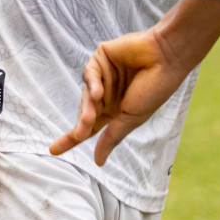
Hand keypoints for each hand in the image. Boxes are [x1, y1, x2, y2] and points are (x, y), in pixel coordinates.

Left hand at [49, 28, 190, 165]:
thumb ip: (112, 137)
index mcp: (116, 110)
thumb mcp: (131, 118)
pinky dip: (92, 84)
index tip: (52, 150)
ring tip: (90, 117)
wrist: (167, 58)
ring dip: (87, 108)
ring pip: (86, 95)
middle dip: (82, 124)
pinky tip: (100, 92)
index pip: (91, 127)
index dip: (71, 138)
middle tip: (80, 134)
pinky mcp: (102, 57)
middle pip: (86, 112)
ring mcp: (104, 74)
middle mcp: (108, 93)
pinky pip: (90, 74)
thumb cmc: (154, 89)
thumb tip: (98, 162)